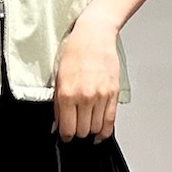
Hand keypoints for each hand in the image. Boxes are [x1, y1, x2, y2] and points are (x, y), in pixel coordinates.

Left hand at [51, 11, 120, 142]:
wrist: (94, 35)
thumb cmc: (75, 51)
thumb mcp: (58, 78)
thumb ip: (58, 105)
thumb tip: (57, 125)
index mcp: (68, 94)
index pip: (67, 129)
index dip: (65, 136)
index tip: (65, 135)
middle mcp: (85, 97)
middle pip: (83, 131)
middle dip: (77, 132)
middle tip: (75, 127)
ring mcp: (101, 96)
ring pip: (97, 128)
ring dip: (91, 130)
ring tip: (87, 125)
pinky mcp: (113, 94)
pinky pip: (111, 121)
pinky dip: (105, 131)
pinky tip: (100, 132)